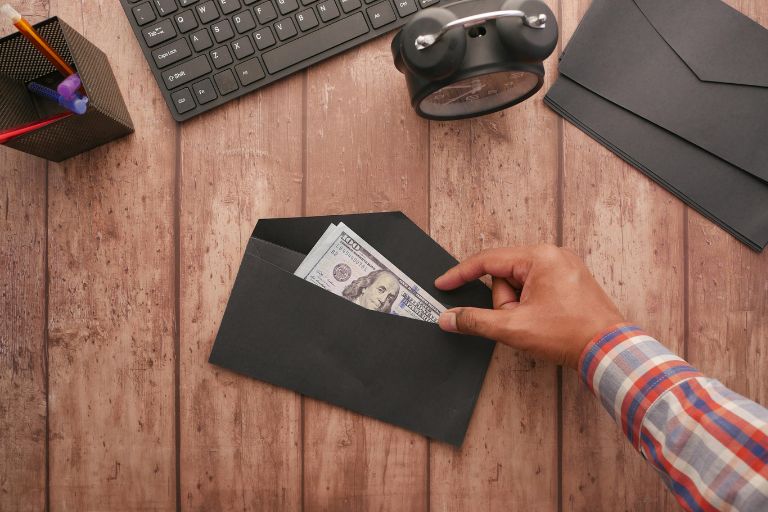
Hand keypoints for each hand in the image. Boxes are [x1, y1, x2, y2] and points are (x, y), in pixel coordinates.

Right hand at [435, 245, 624, 368]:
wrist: (610, 351)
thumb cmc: (569, 334)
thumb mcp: (513, 328)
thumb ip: (475, 320)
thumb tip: (449, 318)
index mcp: (539, 257)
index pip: (487, 260)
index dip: (460, 274)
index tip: (442, 284)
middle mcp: (553, 255)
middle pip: (505, 275)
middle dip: (505, 303)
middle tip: (520, 321)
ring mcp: (564, 267)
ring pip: (520, 285)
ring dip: (519, 307)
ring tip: (538, 324)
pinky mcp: (570, 281)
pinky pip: (536, 289)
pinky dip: (531, 307)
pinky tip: (544, 322)